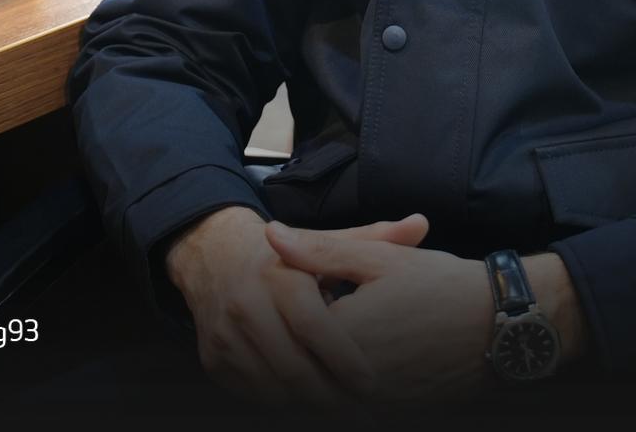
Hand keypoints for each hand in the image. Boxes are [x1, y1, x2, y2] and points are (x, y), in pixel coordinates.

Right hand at [165, 206, 427, 403]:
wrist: (214, 255)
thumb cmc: (284, 255)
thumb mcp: (325, 241)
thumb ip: (374, 238)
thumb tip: (422, 224)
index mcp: (279, 274)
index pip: (312, 326)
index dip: (344, 359)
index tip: (372, 384)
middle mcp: (246, 304)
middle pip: (291, 366)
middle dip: (330, 397)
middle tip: (362, 414)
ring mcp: (225, 334)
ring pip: (270, 387)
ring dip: (306, 406)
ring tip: (341, 413)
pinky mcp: (213, 358)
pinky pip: (251, 393)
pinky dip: (281, 404)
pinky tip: (307, 406)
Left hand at [265, 219, 494, 400]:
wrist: (496, 326)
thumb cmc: (440, 285)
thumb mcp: (378, 257)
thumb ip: (319, 251)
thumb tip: (271, 235)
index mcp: (341, 335)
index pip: (288, 320)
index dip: (298, 296)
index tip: (322, 281)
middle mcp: (350, 379)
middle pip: (301, 356)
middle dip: (305, 331)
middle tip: (336, 304)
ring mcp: (370, 401)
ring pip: (322, 382)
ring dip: (322, 357)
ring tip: (354, 327)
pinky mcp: (387, 411)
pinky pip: (348, 399)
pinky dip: (346, 376)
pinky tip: (371, 349)